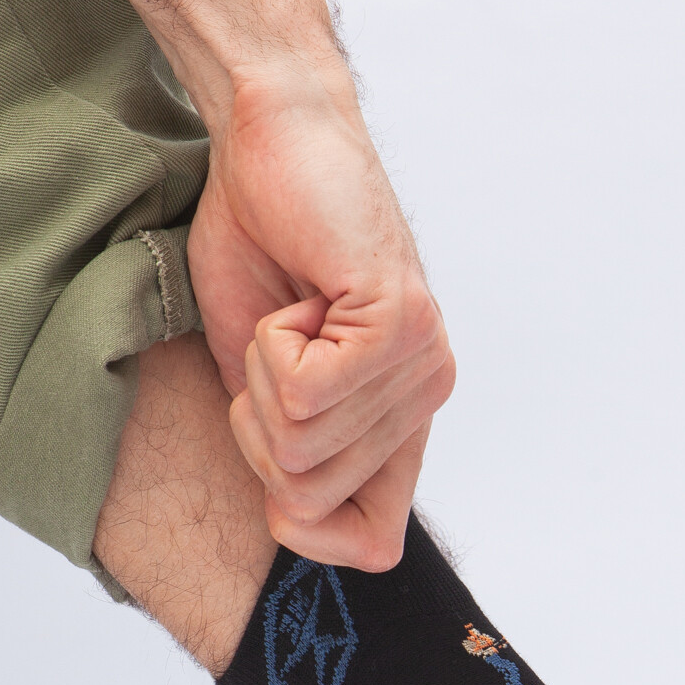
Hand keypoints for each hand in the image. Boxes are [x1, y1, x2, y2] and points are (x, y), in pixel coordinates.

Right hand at [188, 63, 455, 570]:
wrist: (272, 138)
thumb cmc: (265, 243)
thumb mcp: (265, 379)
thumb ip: (290, 452)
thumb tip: (295, 521)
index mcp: (399, 422)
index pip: (377, 545)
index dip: (305, 527)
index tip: (275, 443)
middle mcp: (425, 399)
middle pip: (310, 494)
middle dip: (259, 427)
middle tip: (274, 347)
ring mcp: (421, 363)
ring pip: (303, 445)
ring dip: (262, 375)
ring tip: (292, 311)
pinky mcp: (400, 324)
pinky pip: (306, 391)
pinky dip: (269, 345)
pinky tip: (299, 294)